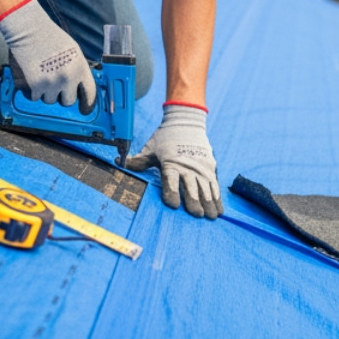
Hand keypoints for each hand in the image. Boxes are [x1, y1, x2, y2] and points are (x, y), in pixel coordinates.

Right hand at [0, 0, 95, 108]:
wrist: (28, 30)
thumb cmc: (50, 38)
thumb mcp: (73, 52)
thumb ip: (78, 70)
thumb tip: (79, 88)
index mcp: (80, 69)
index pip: (89, 93)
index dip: (87, 104)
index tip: (84, 110)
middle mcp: (67, 79)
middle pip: (68, 102)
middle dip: (61, 95)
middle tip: (54, 82)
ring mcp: (50, 84)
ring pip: (49, 100)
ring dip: (45, 91)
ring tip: (40, 73)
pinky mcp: (33, 87)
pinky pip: (34, 98)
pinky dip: (31, 90)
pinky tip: (30, 75)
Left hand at [125, 103, 220, 218]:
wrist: (185, 122)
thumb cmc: (165, 138)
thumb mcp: (150, 149)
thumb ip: (138, 161)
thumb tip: (118, 162)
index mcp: (170, 162)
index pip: (170, 179)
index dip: (171, 192)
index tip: (173, 205)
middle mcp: (187, 166)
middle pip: (191, 186)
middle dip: (195, 201)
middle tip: (197, 215)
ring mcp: (201, 167)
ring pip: (206, 187)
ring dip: (209, 202)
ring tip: (211, 216)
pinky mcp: (210, 167)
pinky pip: (215, 184)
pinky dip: (218, 197)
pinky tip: (220, 210)